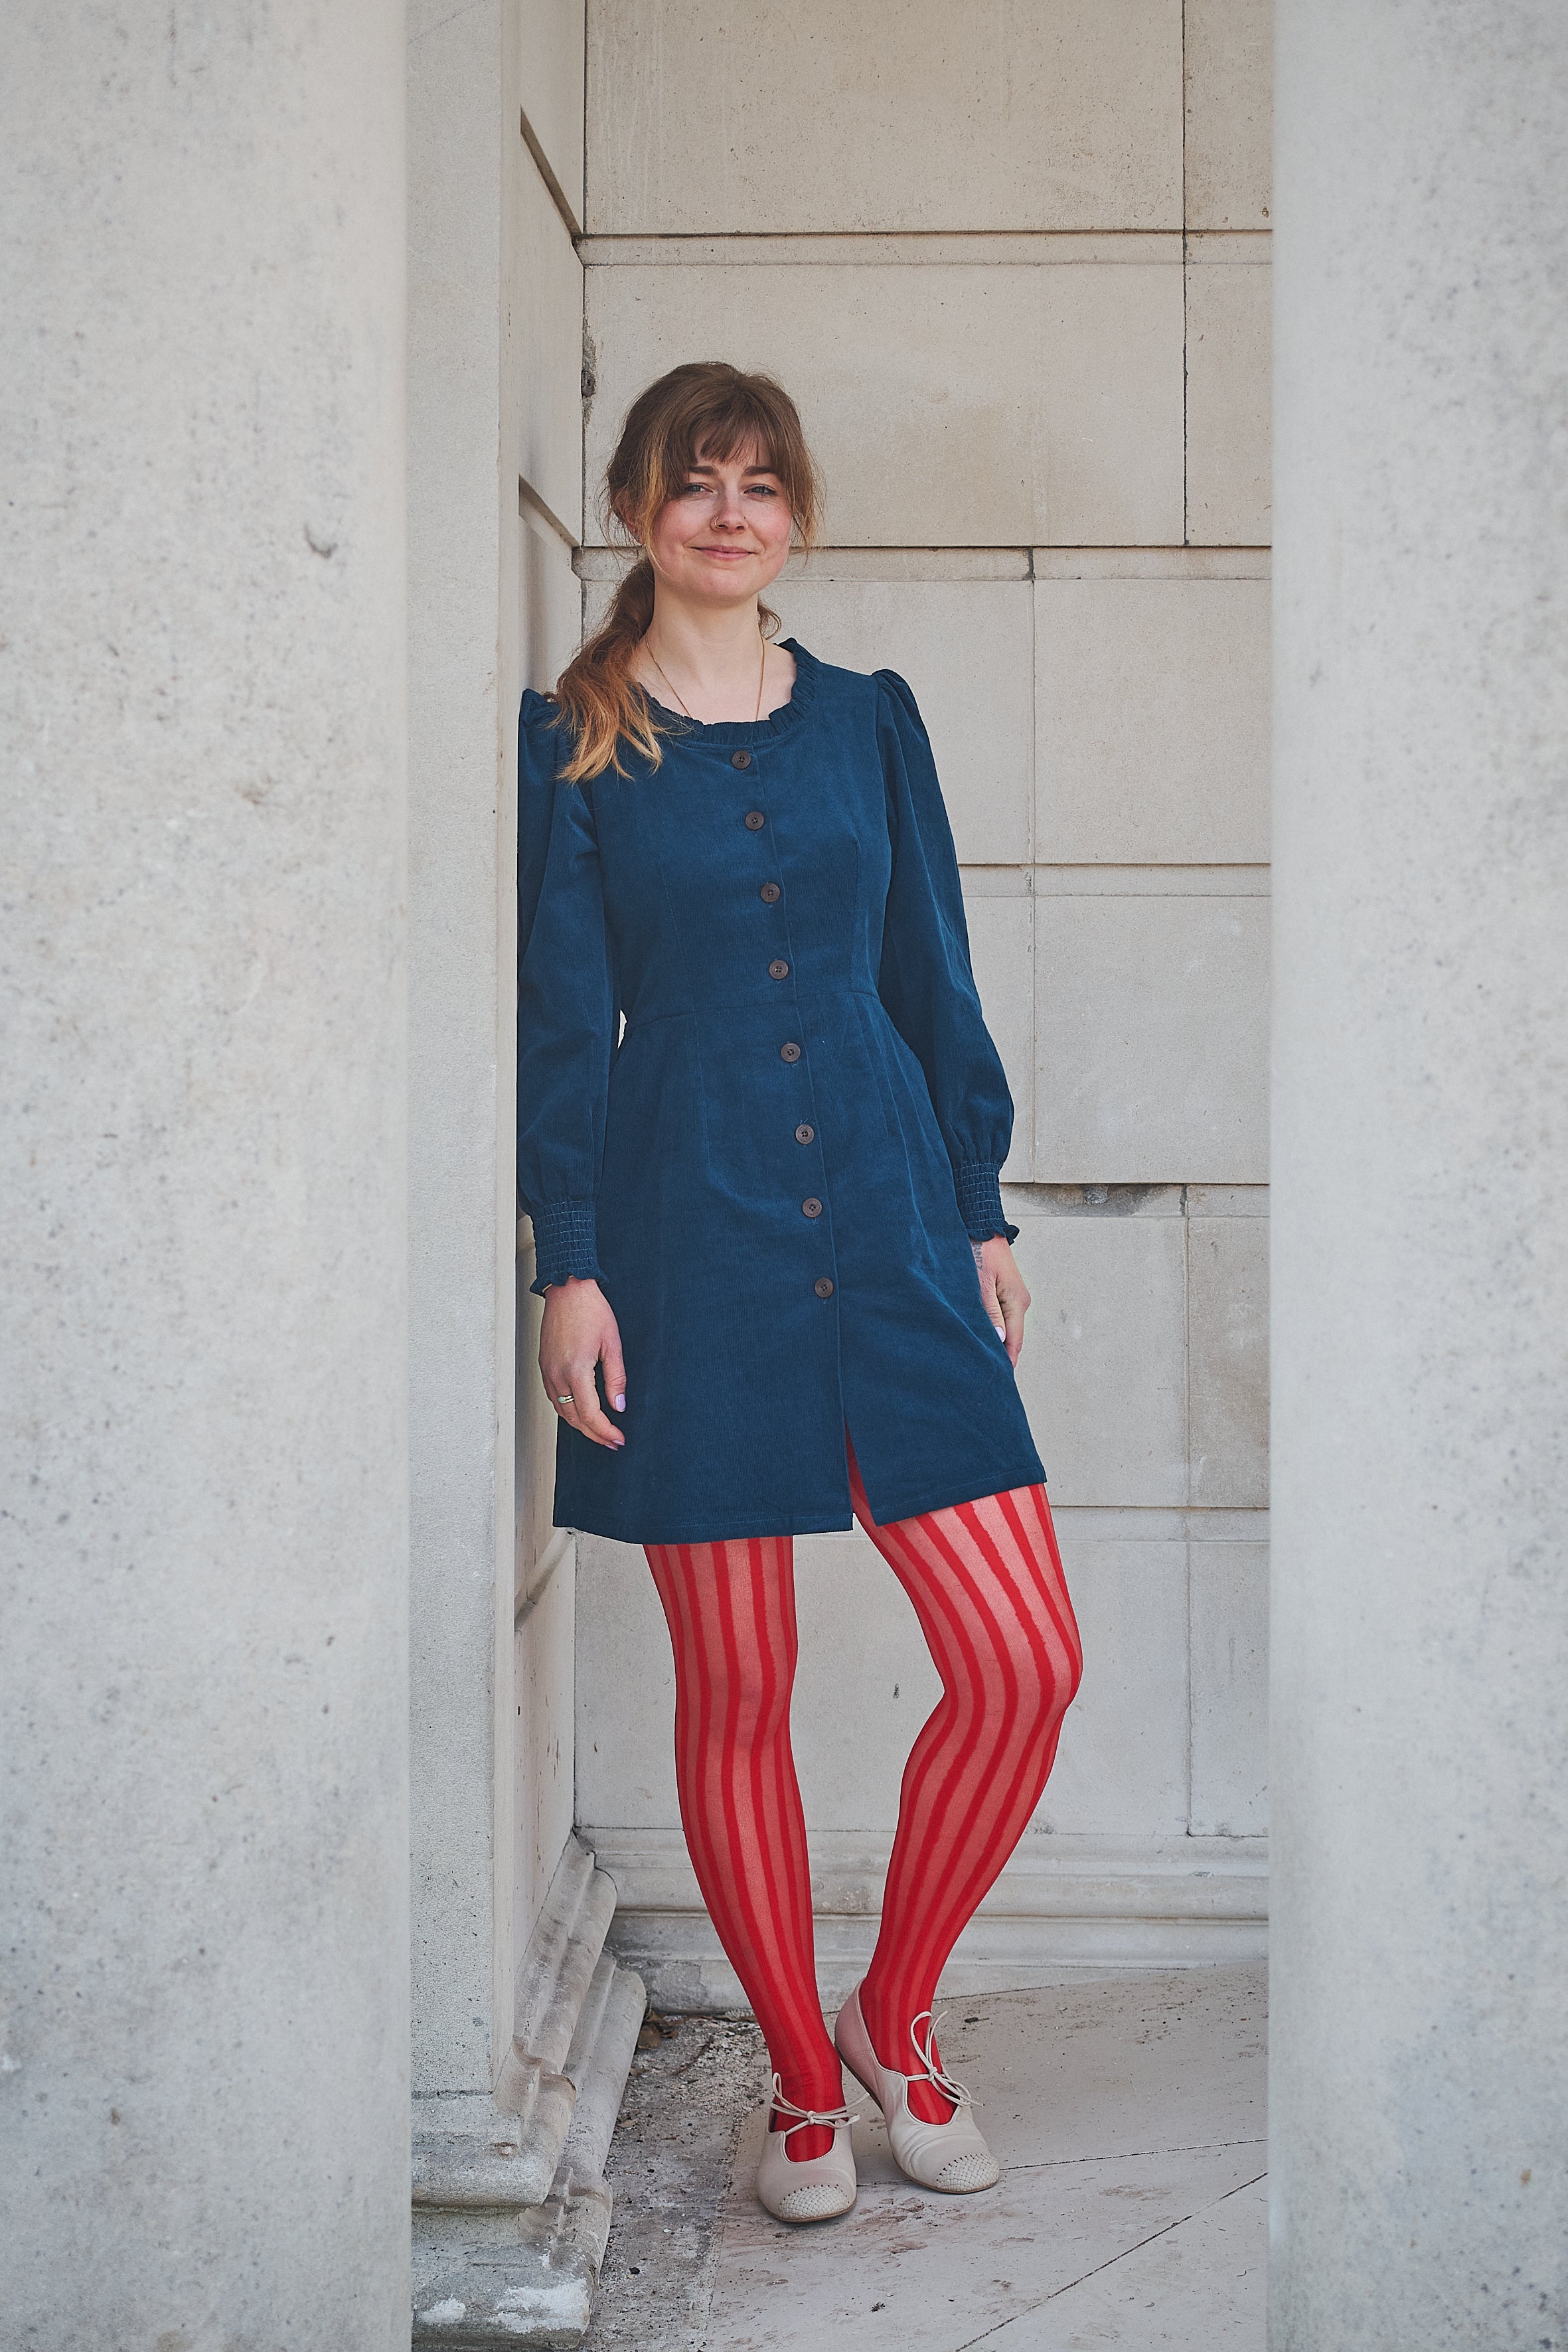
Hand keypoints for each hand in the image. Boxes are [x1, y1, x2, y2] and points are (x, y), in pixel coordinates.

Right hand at [539, 1277, 626, 1449]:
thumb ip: (616, 1378)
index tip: (618, 1439)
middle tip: (612, 1441)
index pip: (591, 1414)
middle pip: (574, 1418)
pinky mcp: (544, 1366)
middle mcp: (557, 1375)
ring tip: (599, 1432)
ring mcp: (547, 1371)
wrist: (568, 1289)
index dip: (605, 1431)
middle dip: (594, 1434)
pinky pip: (553, 1398)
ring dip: (580, 1425)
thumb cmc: (591, 1310)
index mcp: (576, 1371)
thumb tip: (619, 1406)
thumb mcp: (613, 1344)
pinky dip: (567, 1411)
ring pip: (561, 1411)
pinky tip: (580, 1412)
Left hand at [973, 1236, 1029, 1366]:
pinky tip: (982, 1334)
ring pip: (1006, 1327)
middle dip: (1000, 1354)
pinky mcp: (1005, 1291)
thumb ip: (989, 1313)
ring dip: (995, 1340)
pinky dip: (993, 1327)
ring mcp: (1014, 1296)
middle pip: (1012, 1337)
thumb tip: (998, 1340)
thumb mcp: (981, 1284)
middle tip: (984, 1372)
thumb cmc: (979, 1249)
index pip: (1015, 1341)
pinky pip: (1001, 1315)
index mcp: (1017, 1301)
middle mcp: (1020, 1301)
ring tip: (980, 1357)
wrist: (981, 1225)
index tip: (998, 1378)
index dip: (1007, 1361)